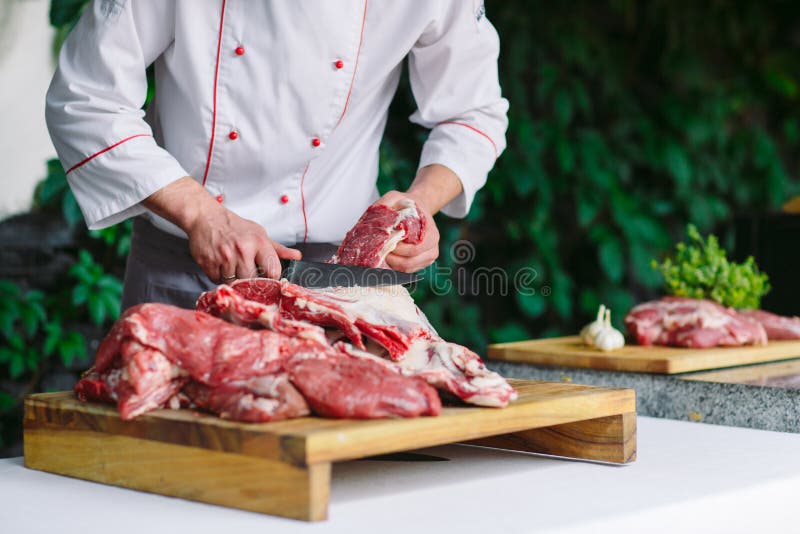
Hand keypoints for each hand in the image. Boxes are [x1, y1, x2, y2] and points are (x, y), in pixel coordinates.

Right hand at [186, 207, 300, 283]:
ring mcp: (224, 257)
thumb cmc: (234, 226)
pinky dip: (219, 277)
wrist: (205, 217)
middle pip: (251, 281)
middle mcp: (242, 249)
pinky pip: (217, 280)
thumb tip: (296, 256)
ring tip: (232, 266)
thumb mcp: (259, 233)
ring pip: (234, 283)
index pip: (273, 271)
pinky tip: (220, 265)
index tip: (267, 278)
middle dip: (249, 280)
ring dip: (233, 279)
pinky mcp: (208, 262)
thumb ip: (277, 249)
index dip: (270, 278)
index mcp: (258, 242)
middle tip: (246, 273)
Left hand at [375, 190, 439, 271]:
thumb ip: (385, 203)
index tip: (385, 241)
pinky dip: (394, 266)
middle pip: (409, 263)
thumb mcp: (395, 197)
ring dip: (391, 263)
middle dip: (391, 258)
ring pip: (406, 270)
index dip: (397, 249)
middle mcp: (432, 249)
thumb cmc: (407, 205)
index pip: (414, 249)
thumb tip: (374, 215)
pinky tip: (388, 255)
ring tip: (383, 251)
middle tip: (380, 249)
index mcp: (431, 234)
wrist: (417, 210)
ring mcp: (426, 259)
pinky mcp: (419, 264)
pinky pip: (405, 271)